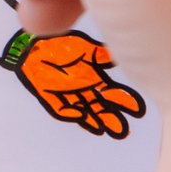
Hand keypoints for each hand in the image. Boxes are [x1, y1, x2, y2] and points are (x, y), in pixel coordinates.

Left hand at [15, 32, 145, 137]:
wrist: (33, 41)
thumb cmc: (61, 43)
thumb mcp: (85, 47)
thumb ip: (102, 55)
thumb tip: (119, 60)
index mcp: (94, 75)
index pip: (113, 93)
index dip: (124, 102)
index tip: (138, 111)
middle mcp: (83, 87)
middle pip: (100, 106)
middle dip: (112, 117)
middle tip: (123, 130)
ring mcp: (67, 93)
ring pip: (84, 110)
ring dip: (94, 120)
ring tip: (105, 129)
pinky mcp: (49, 96)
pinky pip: (60, 109)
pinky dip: (70, 112)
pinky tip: (80, 115)